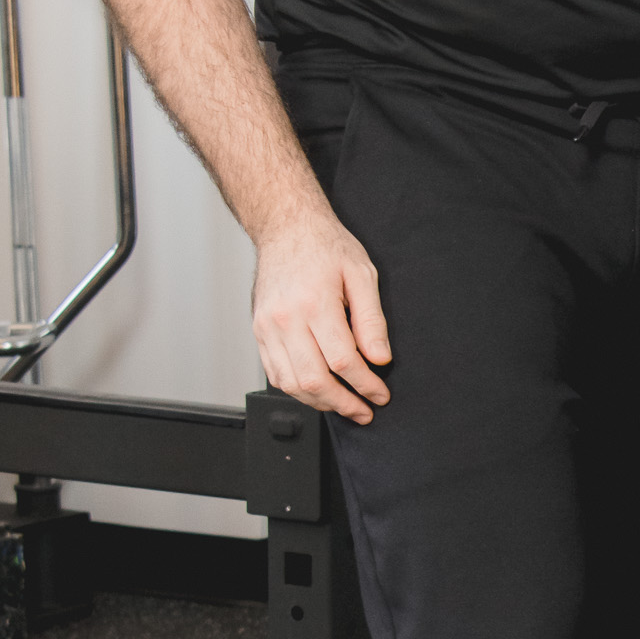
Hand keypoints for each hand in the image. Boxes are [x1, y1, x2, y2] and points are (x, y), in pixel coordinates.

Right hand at [252, 204, 392, 422]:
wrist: (286, 228)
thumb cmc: (325, 247)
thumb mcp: (362, 274)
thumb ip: (371, 320)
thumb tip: (380, 358)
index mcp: (314, 303)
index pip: (343, 361)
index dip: (365, 384)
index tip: (380, 393)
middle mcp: (286, 319)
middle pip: (314, 379)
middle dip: (344, 403)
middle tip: (365, 410)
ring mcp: (267, 327)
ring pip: (291, 383)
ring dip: (321, 402)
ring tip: (345, 406)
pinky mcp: (259, 331)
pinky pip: (275, 374)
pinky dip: (297, 390)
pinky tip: (318, 392)